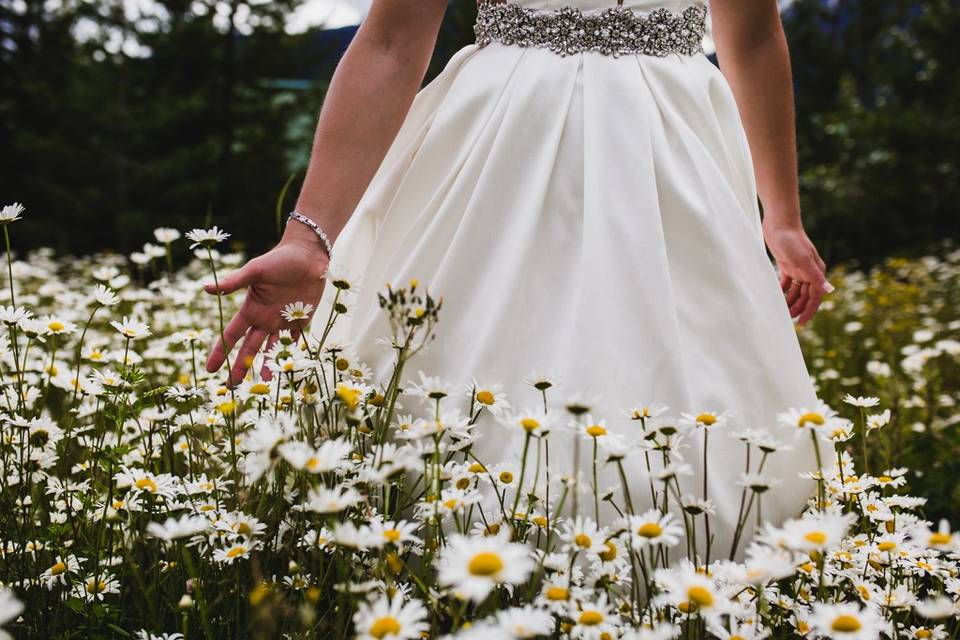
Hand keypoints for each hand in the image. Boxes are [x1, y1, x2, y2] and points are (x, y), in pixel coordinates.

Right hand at [204, 226, 328, 384]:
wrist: (307, 255)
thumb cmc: (279, 259)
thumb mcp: (255, 271)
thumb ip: (234, 282)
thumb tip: (206, 288)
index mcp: (251, 309)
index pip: (231, 336)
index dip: (220, 352)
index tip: (210, 370)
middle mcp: (265, 319)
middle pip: (249, 349)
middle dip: (240, 367)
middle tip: (232, 387)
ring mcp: (283, 322)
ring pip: (271, 350)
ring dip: (266, 367)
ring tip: (263, 386)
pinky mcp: (302, 321)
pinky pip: (295, 343)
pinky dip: (291, 356)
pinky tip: (287, 371)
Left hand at [762, 218, 832, 326]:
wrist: (780, 223)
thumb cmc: (792, 240)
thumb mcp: (802, 259)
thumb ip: (814, 275)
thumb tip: (829, 290)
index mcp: (816, 271)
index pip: (815, 297)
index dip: (808, 310)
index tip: (801, 323)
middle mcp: (809, 272)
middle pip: (805, 296)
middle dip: (797, 308)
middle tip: (786, 319)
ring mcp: (798, 269)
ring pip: (796, 291)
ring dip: (790, 301)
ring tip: (781, 310)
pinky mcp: (787, 265)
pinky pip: (787, 283)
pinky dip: (783, 291)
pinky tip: (776, 297)